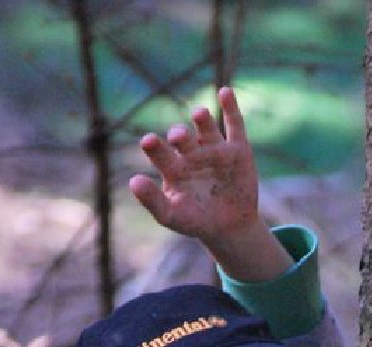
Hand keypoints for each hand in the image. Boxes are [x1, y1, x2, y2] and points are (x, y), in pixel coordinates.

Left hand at [129, 87, 290, 281]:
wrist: (230, 228)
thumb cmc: (196, 221)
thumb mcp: (172, 216)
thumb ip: (152, 201)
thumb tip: (133, 182)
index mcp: (174, 167)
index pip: (161, 153)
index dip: (154, 147)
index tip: (148, 141)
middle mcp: (192, 153)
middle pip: (183, 138)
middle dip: (180, 135)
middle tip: (178, 138)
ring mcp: (215, 150)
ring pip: (207, 129)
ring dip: (202, 120)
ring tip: (199, 115)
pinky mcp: (238, 150)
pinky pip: (235, 125)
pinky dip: (231, 108)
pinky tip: (225, 92)